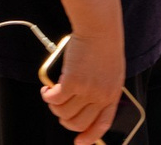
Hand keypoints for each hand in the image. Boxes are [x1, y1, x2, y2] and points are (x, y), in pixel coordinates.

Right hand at [42, 25, 126, 144]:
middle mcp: (100, 96)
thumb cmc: (105, 44)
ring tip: (51, 94)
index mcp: (112, 94)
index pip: (102, 124)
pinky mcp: (72, 82)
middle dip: (65, 120)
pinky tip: (47, 89)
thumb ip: (101, 89)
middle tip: (59, 109)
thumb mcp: (111, 71)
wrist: (99, 27)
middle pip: (78, 123)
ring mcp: (86, 90)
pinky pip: (54, 99)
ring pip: (63, 112)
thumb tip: (81, 104)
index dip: (90, 136)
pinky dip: (47, 96)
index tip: (79, 142)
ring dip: (54, 106)